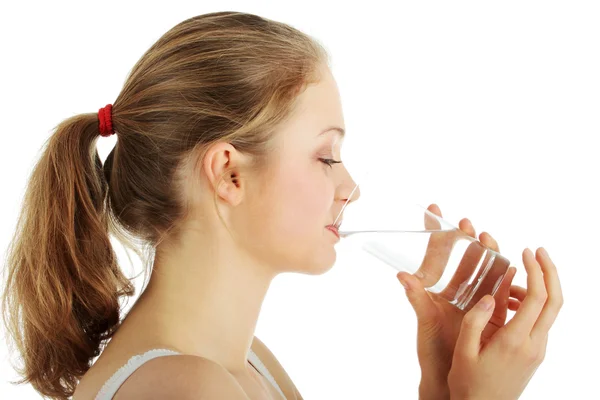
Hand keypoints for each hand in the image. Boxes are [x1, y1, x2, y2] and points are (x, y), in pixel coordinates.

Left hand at [396, 204, 522, 398]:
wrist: (451, 376)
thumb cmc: (433, 349)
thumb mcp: (425, 321)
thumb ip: (417, 298)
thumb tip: (402, 275)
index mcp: (437, 287)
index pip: (437, 252)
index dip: (435, 230)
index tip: (434, 207)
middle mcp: (456, 288)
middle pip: (465, 256)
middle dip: (467, 237)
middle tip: (467, 222)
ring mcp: (474, 297)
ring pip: (485, 269)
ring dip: (488, 254)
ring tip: (488, 240)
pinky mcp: (490, 310)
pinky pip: (501, 291)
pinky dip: (506, 280)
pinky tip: (511, 270)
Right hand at [447, 247, 562, 398]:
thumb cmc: (469, 383)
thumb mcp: (463, 351)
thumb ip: (475, 321)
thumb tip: (490, 295)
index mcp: (515, 341)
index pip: (537, 299)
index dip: (536, 271)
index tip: (526, 252)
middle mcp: (533, 344)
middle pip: (555, 301)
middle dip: (550, 272)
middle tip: (539, 251)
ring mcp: (537, 349)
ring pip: (550, 310)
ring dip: (540, 287)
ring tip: (515, 275)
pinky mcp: (534, 352)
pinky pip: (540, 320)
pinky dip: (532, 303)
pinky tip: (511, 299)